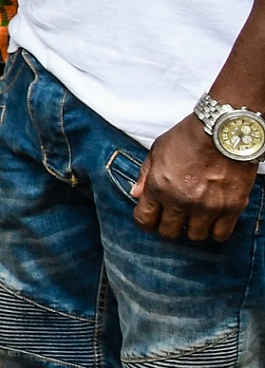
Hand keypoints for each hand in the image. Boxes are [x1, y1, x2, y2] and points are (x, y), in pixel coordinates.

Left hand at [134, 114, 259, 241]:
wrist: (224, 130)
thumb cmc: (189, 137)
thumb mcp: (157, 151)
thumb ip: (145, 175)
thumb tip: (136, 195)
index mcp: (159, 187)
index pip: (144, 220)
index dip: (145, 222)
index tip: (150, 220)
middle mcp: (181, 201)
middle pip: (169, 232)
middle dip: (168, 226)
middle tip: (174, 217)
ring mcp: (207, 207)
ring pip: (195, 236)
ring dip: (193, 229)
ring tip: (195, 217)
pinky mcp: (231, 207)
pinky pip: (221, 234)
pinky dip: (216, 231)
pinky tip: (213, 221)